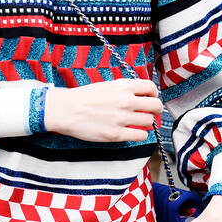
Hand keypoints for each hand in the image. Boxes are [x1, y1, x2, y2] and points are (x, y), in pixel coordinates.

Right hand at [43, 78, 162, 142]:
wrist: (65, 110)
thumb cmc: (84, 97)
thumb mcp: (107, 85)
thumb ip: (125, 89)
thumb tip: (142, 96)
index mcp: (123, 86)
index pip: (151, 87)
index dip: (153, 94)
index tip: (150, 98)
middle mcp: (125, 101)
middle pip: (155, 105)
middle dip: (155, 109)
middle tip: (149, 112)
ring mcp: (121, 118)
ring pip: (149, 121)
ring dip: (146, 122)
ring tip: (138, 123)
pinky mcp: (116, 134)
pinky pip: (141, 136)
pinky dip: (140, 134)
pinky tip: (133, 132)